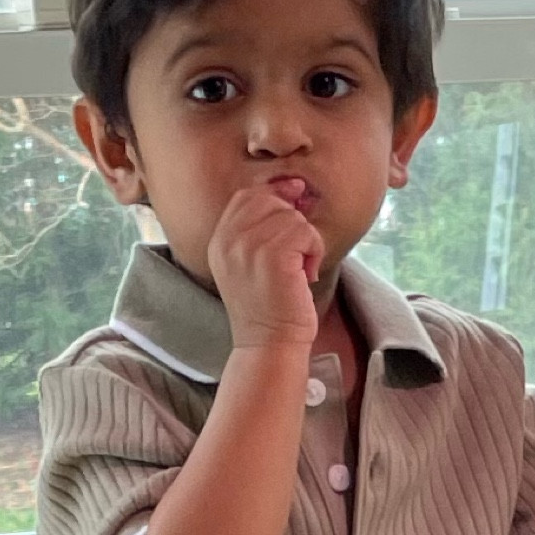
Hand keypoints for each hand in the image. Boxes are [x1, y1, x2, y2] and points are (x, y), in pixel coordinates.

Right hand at [206, 180, 323, 354]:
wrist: (269, 344)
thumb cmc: (269, 307)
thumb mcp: (250, 264)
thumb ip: (259, 229)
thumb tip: (294, 189)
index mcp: (219, 240)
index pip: (245, 196)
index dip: (274, 192)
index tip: (295, 198)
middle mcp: (229, 240)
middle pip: (270, 200)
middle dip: (293, 221)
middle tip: (297, 252)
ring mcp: (249, 246)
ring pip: (292, 217)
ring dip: (306, 241)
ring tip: (299, 270)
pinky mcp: (273, 256)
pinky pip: (306, 233)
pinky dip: (314, 252)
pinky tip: (305, 275)